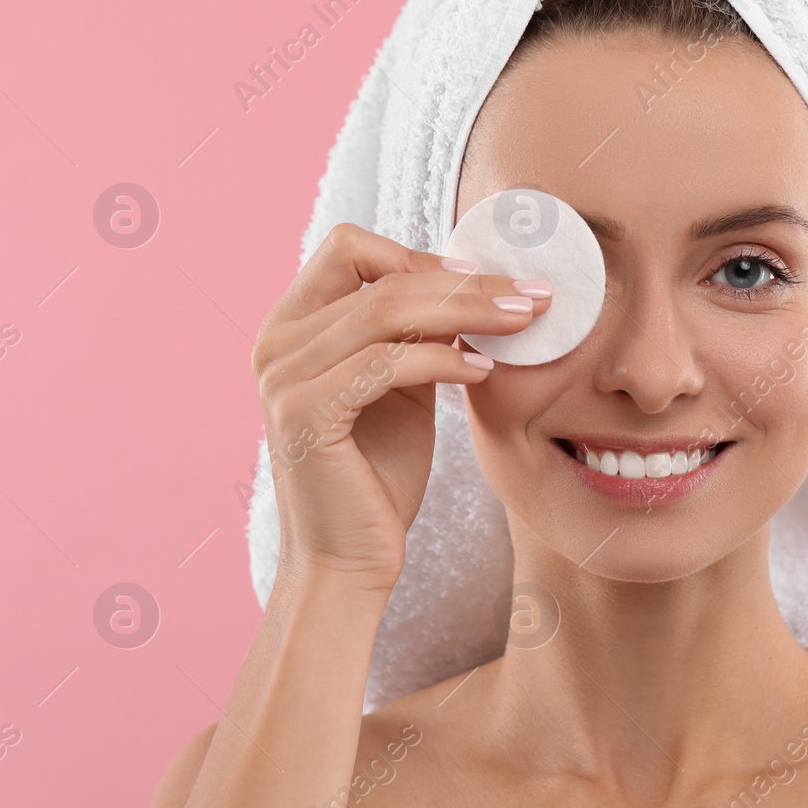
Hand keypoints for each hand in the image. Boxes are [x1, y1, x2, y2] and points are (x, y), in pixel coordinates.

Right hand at [252, 223, 548, 596]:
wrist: (349, 560)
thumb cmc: (377, 475)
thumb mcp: (402, 387)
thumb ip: (419, 333)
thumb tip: (474, 283)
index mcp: (292, 326)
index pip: (349, 247)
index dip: (421, 254)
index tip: (488, 276)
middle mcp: (275, 341)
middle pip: (379, 275)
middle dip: (467, 281)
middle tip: (532, 294)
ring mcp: (283, 375)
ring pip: (387, 311)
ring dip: (468, 312)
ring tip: (523, 322)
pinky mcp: (305, 412)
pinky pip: (386, 363)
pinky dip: (443, 361)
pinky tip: (485, 372)